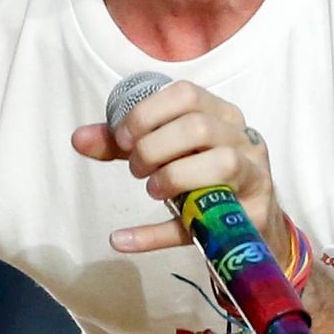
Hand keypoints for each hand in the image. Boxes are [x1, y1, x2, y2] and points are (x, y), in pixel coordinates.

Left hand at [71, 80, 288, 259]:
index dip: (146, 114)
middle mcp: (244, 139)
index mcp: (221, 114)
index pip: (185, 94)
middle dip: (154, 148)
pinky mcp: (253, 217)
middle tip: (135, 169)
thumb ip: (123, 144)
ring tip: (151, 189)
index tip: (122, 139)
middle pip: (197, 127)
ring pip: (219, 164)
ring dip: (172, 176)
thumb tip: (78, 138)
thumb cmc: (203, 179)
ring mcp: (255, 177)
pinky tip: (122, 238)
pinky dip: (157, 234)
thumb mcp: (165, 156)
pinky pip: (206, 222)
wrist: (246, 230)